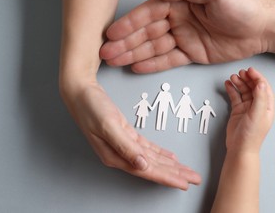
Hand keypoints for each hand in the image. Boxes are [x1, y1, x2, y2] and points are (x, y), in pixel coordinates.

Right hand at [61, 81, 200, 189]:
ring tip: (186, 171)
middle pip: (152, 167)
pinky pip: (147, 148)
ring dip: (170, 165)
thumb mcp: (108, 126)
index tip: (184, 183)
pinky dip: (159, 153)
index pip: (147, 170)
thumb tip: (142, 166)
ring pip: (152, 159)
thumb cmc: (90, 107)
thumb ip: (125, 147)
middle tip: (193, 178)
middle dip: (174, 174)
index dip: (167, 177)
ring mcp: (123, 145)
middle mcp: (120, 154)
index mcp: (116, 155)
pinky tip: (170, 158)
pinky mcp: (126, 134)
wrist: (80, 92)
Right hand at [100, 0, 270, 72]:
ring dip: (134, 54)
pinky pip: (169, 60)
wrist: (263, 28)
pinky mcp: (192, 54)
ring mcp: (184, 37)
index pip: (149, 13)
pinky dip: (153, 64)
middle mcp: (179, 19)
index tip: (112, 33)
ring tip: (114, 61)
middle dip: (125, 42)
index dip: (130, 23)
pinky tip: (136, 67)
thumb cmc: (242, 5)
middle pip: (147, 32)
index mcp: (181, 1)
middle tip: (106, 52)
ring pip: (154, 47)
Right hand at [224, 67, 273, 153]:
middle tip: (240, 72)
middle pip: (253, 87)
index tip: (250, 71)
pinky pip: (235, 97)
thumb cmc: (252, 135)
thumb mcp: (258, 114)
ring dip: (239, 83)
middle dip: (248, 78)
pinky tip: (228, 84)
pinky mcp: (238, 110)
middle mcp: (258, 106)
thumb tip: (261, 83)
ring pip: (244, 91)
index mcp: (266, 106)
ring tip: (233, 77)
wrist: (240, 148)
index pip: (264, 88)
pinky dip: (232, 90)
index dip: (258, 78)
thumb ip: (260, 98)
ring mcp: (247, 108)